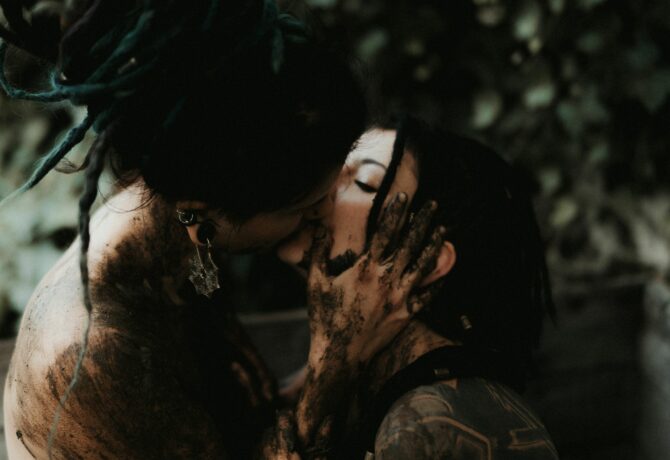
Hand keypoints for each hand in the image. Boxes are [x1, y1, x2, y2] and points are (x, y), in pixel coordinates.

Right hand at [307, 192, 445, 367]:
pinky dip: (437, 281)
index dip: (395, 213)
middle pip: (409, 244)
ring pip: (422, 265)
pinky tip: (445, 269)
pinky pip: (426, 295)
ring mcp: (399, 297)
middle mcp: (386, 280)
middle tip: (432, 204)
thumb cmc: (325, 317)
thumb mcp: (315, 282)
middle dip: (421, 221)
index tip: (403, 197)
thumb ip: (318, 253)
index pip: (384, 233)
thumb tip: (319, 229)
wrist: (339, 355)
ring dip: (433, 244)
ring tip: (443, 228)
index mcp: (365, 269)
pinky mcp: (406, 314)